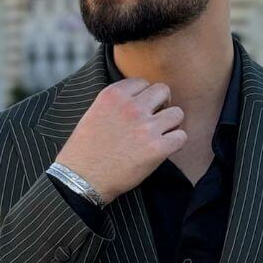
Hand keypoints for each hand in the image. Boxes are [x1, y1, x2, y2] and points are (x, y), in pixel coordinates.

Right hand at [57, 77, 187, 203]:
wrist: (81, 180)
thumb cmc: (84, 151)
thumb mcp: (93, 114)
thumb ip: (115, 103)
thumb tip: (136, 100)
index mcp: (113, 95)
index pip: (143, 83)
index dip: (144, 96)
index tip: (140, 109)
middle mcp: (131, 107)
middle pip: (163, 91)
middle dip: (161, 104)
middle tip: (155, 118)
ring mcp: (146, 127)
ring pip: (177, 113)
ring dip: (171, 124)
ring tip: (160, 135)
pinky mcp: (157, 148)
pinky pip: (181, 137)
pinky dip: (175, 143)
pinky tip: (164, 149)